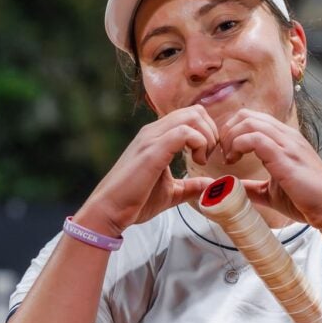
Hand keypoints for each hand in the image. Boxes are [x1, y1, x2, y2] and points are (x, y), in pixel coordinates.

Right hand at [77, 106, 217, 234]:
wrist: (110, 210)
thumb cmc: (135, 202)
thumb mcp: (171, 192)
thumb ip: (191, 186)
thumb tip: (211, 184)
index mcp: (157, 137)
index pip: (190, 116)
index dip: (208, 133)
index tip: (207, 157)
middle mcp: (153, 131)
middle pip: (195, 111)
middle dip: (211, 132)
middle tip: (207, 158)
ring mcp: (152, 138)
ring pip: (192, 116)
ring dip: (206, 137)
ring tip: (201, 160)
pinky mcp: (152, 150)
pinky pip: (184, 132)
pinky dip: (199, 144)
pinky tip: (196, 162)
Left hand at [217, 108, 321, 233]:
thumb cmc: (307, 202)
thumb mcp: (272, 192)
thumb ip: (252, 187)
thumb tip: (230, 189)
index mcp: (286, 140)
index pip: (253, 119)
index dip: (233, 133)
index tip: (227, 154)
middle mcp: (287, 136)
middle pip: (247, 115)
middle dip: (228, 132)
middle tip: (224, 155)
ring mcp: (287, 144)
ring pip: (249, 122)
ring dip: (231, 138)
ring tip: (228, 159)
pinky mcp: (285, 156)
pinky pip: (255, 138)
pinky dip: (238, 145)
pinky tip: (235, 162)